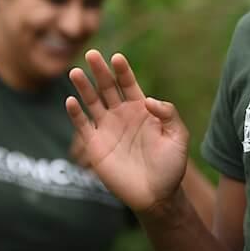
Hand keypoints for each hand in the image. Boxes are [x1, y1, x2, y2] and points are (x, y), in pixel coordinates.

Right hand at [66, 49, 188, 212]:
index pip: (128, 83)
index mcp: (141, 109)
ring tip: (76, 72)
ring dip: (83, 86)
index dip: (123, 70)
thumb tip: (148, 100)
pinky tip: (70, 100)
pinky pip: (82, 125)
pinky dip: (75, 113)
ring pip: (92, 102)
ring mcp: (107, 128)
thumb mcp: (178, 137)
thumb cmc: (171, 166)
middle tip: (91, 54)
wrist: (157, 196)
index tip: (117, 58)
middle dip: (100, 71)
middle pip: (107, 87)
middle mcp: (121, 114)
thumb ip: (169, 114)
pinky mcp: (95, 146)